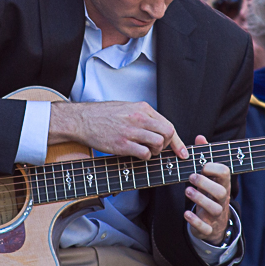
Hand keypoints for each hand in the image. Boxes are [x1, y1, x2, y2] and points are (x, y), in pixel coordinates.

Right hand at [49, 101, 187, 159]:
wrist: (82, 119)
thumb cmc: (103, 114)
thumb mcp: (127, 108)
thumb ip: (144, 117)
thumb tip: (159, 129)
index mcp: (142, 108)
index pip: (168, 125)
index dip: (177, 141)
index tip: (182, 152)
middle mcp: (139, 118)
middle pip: (167, 134)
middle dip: (166, 146)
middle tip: (157, 149)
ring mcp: (131, 131)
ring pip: (158, 144)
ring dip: (155, 152)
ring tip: (145, 151)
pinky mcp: (122, 144)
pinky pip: (144, 154)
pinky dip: (144, 157)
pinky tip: (135, 154)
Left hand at [184, 135, 231, 244]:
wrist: (214, 223)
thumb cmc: (209, 193)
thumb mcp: (208, 176)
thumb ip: (204, 157)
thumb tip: (199, 137)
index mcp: (222, 184)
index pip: (225, 174)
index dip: (215, 169)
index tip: (202, 166)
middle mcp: (222, 199)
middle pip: (221, 192)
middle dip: (205, 183)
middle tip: (191, 177)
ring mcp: (216, 215)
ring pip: (214, 209)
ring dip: (200, 199)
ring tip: (188, 191)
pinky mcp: (208, 228)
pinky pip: (205, 227)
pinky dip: (195, 221)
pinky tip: (186, 213)